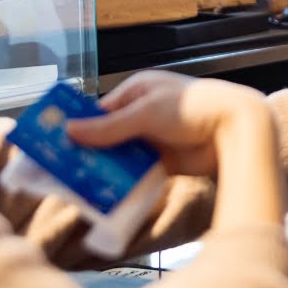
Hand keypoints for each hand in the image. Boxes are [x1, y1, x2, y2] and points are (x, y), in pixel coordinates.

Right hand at [66, 71, 274, 178]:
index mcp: (136, 93)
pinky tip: (102, 194)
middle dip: (86, 154)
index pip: (97, 112)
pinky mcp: (163, 163)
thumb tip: (69, 131)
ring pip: (118, 158)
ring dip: (102, 171)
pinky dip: (121, 183)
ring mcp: (152, 140)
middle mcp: (141, 116)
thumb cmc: (193, 109)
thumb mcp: (146, 113)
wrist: (235, 130)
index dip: (76, 128)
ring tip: (73, 188)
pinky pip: (135, 174)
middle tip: (57, 173)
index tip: (52, 146)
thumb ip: (109, 127)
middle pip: (105, 137)